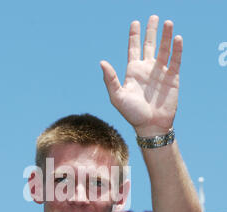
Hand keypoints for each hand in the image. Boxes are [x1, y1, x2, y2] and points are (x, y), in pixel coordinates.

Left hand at [100, 15, 182, 136]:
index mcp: (133, 71)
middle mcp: (147, 69)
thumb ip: (110, 79)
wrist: (151, 126)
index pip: (133, 49)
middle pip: (149, 45)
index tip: (135, 22)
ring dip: (165, 36)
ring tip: (167, 22)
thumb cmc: (132, 114)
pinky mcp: (172, 78)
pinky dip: (177, 49)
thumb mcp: (118, 97)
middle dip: (151, 31)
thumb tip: (102, 62)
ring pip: (164, 50)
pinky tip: (177, 38)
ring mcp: (160, 73)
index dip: (134, 36)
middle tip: (153, 17)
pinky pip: (175, 60)